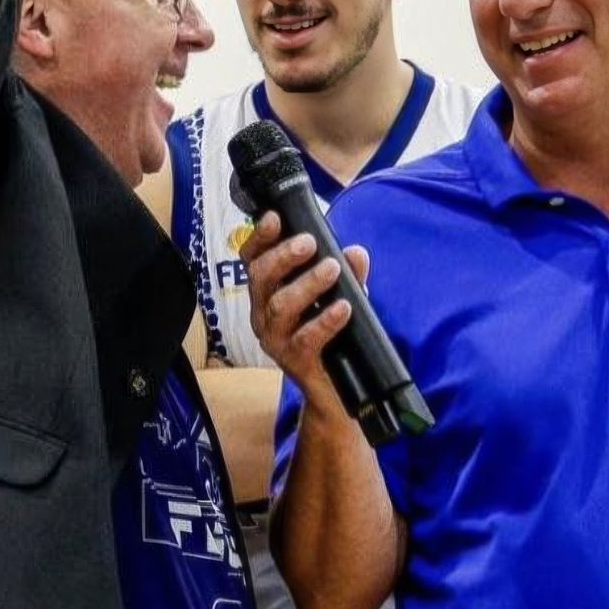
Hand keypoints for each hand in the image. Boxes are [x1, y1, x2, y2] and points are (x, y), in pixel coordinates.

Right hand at [243, 214, 370, 420]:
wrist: (335, 390)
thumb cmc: (330, 336)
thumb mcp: (339, 297)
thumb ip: (347, 275)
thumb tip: (356, 252)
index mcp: (267, 292)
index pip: (252, 259)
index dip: (260, 237)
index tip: (275, 218)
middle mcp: (262, 313)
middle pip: (260, 277)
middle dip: (283, 256)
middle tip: (309, 242)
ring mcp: (274, 339)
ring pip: (280, 306)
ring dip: (307, 284)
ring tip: (332, 269)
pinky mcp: (293, 361)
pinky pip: (304, 339)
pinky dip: (325, 321)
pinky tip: (344, 308)